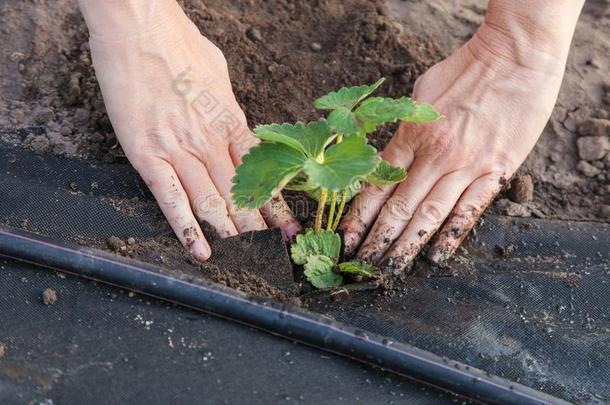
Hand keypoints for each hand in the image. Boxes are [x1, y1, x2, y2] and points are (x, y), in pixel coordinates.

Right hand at [81, 1, 299, 259]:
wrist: (138, 27)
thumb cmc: (178, 42)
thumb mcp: (218, 72)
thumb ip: (228, 104)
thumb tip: (235, 122)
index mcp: (231, 120)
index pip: (262, 173)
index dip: (278, 203)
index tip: (290, 226)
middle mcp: (211, 140)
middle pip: (242, 193)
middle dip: (260, 228)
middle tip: (275, 253)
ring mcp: (180, 149)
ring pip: (212, 202)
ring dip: (231, 234)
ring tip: (246, 261)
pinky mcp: (148, 154)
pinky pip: (171, 198)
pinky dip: (185, 228)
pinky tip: (199, 250)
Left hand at [340, 18, 573, 272]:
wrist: (515, 57)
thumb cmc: (463, 71)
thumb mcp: (419, 94)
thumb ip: (403, 130)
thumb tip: (384, 158)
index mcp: (411, 134)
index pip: (377, 184)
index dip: (359, 215)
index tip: (346, 238)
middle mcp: (434, 155)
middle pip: (399, 206)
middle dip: (377, 239)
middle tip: (362, 266)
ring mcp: (465, 165)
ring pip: (429, 214)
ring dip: (407, 245)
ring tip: (389, 269)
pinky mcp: (495, 171)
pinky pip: (470, 210)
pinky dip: (452, 235)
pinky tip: (436, 255)